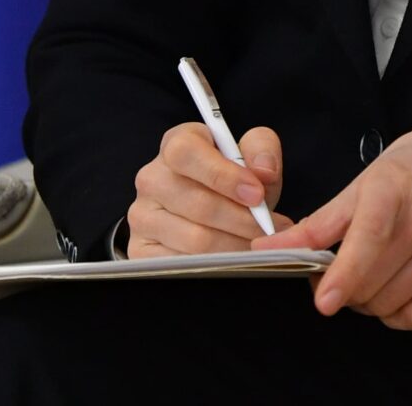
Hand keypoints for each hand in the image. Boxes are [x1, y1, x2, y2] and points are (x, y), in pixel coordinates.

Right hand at [126, 122, 285, 256]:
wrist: (208, 214)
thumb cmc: (230, 183)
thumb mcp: (249, 159)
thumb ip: (262, 151)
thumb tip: (264, 171)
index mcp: (176, 144)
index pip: (187, 153)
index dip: (223, 175)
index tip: (256, 194)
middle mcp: (152, 178)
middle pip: (198, 204)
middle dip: (242, 220)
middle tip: (270, 229)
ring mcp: (143, 216)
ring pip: (195, 239)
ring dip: (235, 245)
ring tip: (258, 245)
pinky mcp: (142, 250)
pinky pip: (184, 265)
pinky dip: (216, 266)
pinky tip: (233, 259)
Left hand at [252, 112, 411, 329]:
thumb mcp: (372, 176)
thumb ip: (322, 220)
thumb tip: (272, 248)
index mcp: (395, 189)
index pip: (368, 240)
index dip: (343, 275)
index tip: (323, 298)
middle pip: (370, 284)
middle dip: (342, 287)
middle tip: (336, 273)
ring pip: (390, 305)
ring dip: (368, 301)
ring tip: (370, 275)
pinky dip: (397, 315)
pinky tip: (394, 291)